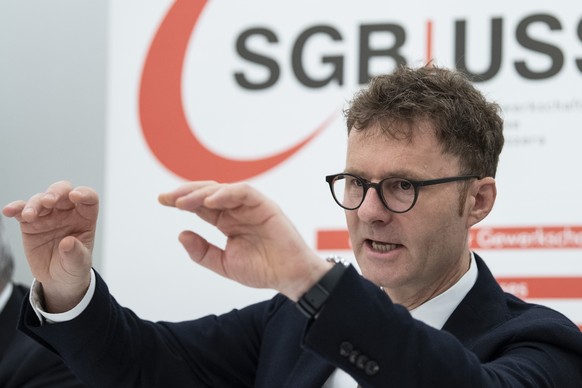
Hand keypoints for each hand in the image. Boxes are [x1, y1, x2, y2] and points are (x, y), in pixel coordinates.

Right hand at [2, 181, 97, 311]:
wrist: (57, 279)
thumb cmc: (73, 266)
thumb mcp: (79, 264)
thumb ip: (76, 254)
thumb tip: (68, 243)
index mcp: (85, 218)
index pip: (89, 199)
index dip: (84, 194)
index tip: (76, 196)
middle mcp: (67, 212)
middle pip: (63, 192)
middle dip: (55, 193)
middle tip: (48, 202)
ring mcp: (48, 216)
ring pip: (40, 199)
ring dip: (34, 204)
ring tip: (29, 216)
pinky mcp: (30, 223)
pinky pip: (21, 211)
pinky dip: (16, 208)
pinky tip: (9, 211)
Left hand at [159, 181, 330, 300]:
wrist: (290, 278)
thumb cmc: (263, 270)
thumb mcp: (224, 264)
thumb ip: (202, 252)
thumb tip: (181, 233)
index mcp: (227, 222)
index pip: (201, 205)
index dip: (182, 201)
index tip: (162, 201)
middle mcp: (238, 210)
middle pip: (208, 193)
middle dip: (186, 193)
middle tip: (167, 198)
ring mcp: (251, 206)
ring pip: (223, 189)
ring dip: (201, 193)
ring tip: (182, 202)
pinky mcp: (265, 205)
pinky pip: (244, 192)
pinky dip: (226, 193)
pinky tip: (209, 202)